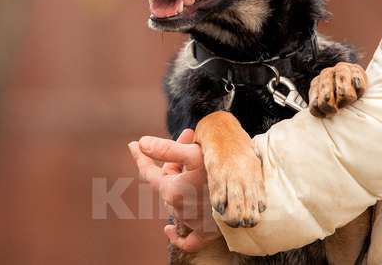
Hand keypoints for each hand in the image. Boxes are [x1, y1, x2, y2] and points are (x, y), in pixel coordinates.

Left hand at [128, 129, 220, 251]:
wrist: (249, 198)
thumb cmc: (222, 173)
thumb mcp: (194, 155)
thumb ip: (165, 149)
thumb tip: (140, 142)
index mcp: (171, 190)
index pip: (148, 171)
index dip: (140, 156)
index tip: (132, 145)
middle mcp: (177, 208)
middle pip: (166, 183)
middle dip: (172, 165)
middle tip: (187, 145)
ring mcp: (190, 223)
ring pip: (177, 202)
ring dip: (182, 186)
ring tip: (200, 170)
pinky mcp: (203, 234)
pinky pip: (186, 239)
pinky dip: (176, 235)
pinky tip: (168, 230)